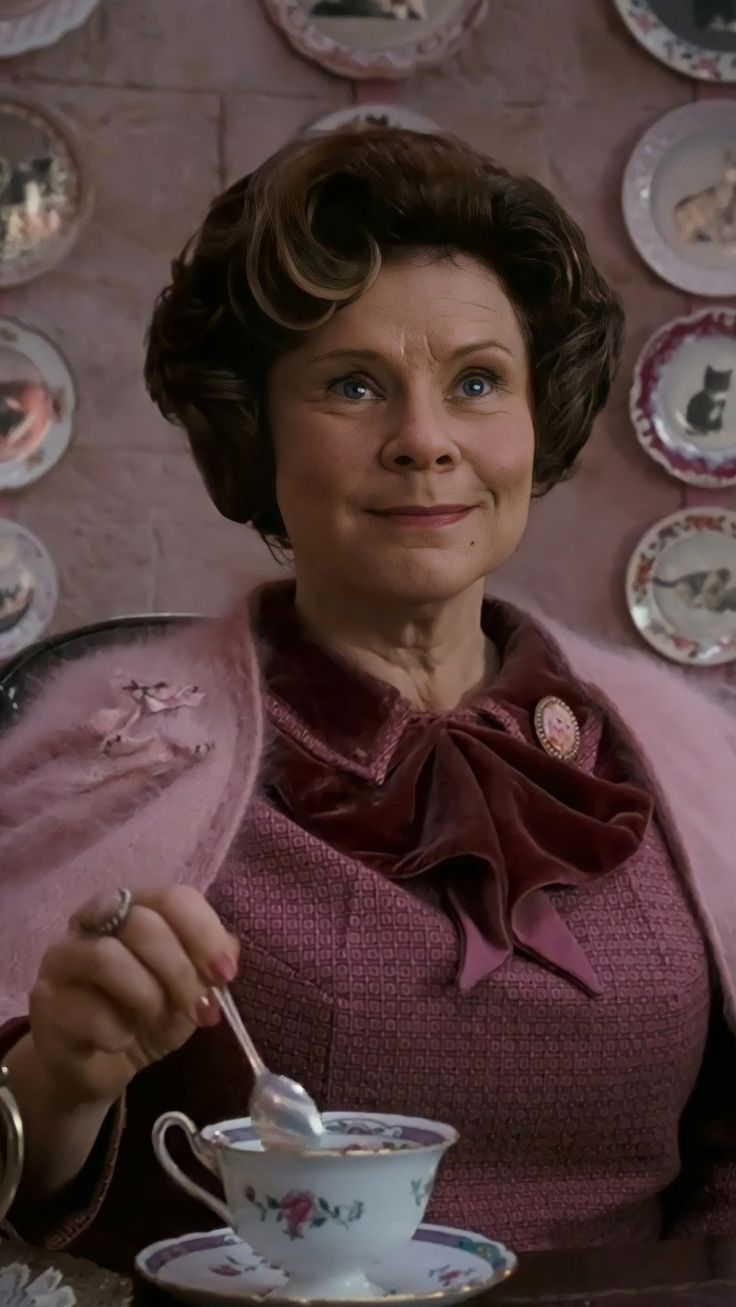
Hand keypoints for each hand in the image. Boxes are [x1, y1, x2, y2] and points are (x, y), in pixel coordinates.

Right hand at [26, 885, 237, 1108]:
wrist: (97, 1066)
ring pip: (107, 958)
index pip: (173, 898)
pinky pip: (86, 1009)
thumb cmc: (145, 1017)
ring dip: (147, 997)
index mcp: (135, 908)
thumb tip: (230, 950)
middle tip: (200, 1010)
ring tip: (159, 1023)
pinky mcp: (43, 1000)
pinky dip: (117, 1032)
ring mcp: (63, 957)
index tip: (225, 975)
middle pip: (142, 924)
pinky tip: (120, 1042)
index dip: (204, 933)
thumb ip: (209, 966)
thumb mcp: (190, 992)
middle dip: (180, 972)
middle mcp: (94, 921)